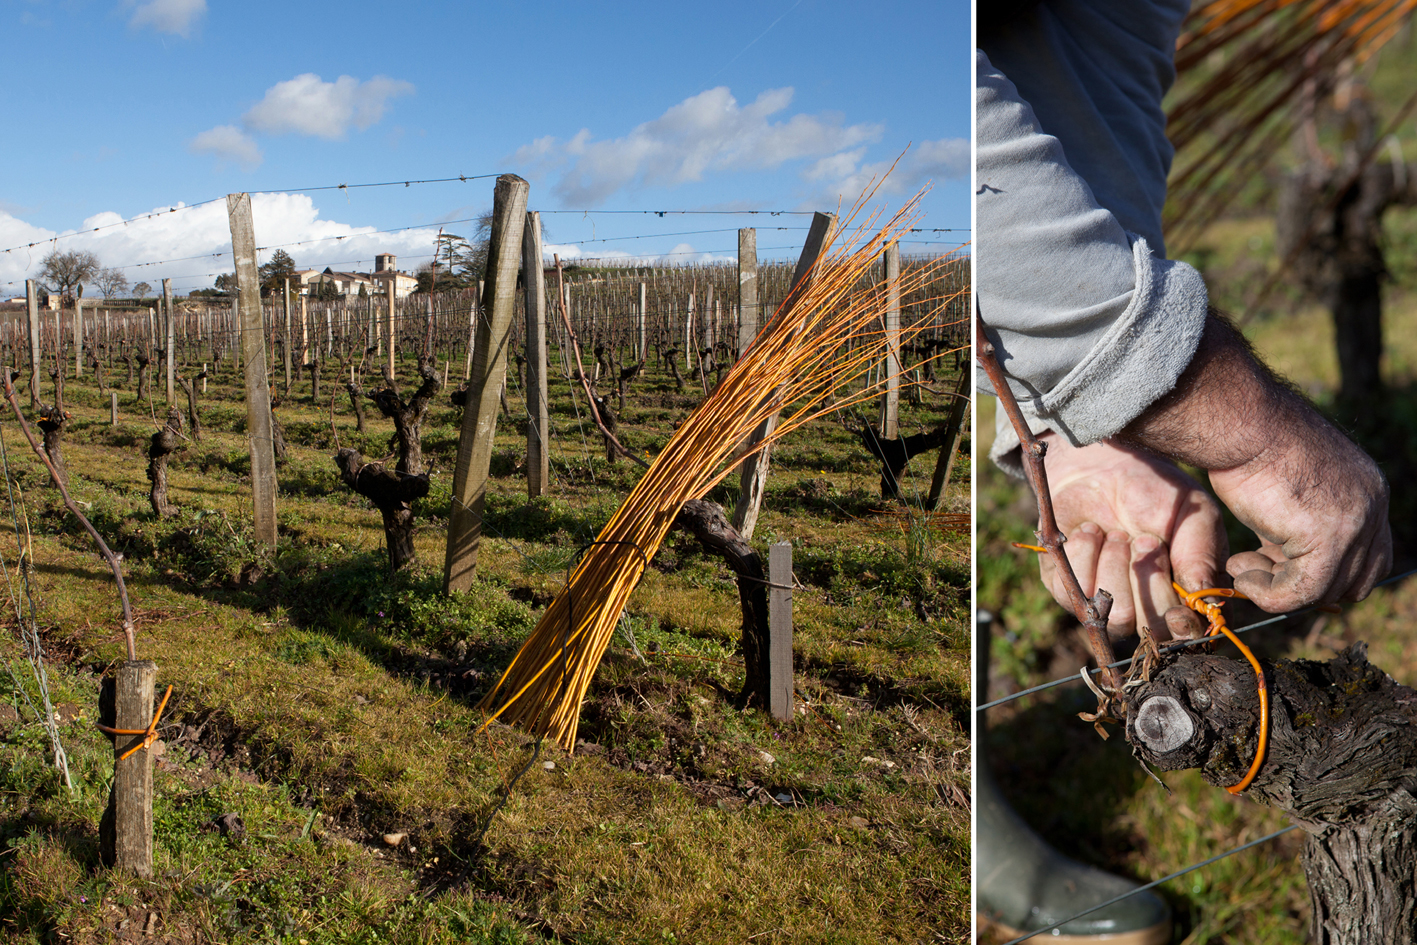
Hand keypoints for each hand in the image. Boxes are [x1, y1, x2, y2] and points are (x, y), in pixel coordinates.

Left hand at [1038, 434, 1225, 639]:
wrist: (1099, 465)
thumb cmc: (1155, 491)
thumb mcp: (1193, 515)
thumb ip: (1201, 557)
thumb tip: (1206, 603)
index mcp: (1186, 594)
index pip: (1191, 636)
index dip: (1185, 630)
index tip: (1178, 612)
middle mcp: (1147, 607)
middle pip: (1153, 631)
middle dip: (1150, 581)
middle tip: (1145, 540)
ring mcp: (1106, 603)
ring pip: (1117, 615)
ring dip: (1117, 565)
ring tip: (1117, 534)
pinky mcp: (1067, 590)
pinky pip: (1075, 593)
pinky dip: (1086, 554)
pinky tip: (1091, 532)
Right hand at [1208, 413, 1389, 609]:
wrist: (1241, 424)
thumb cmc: (1249, 444)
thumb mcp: (1288, 488)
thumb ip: (1300, 522)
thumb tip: (1284, 560)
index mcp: (1368, 491)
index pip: (1370, 557)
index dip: (1327, 573)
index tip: (1277, 564)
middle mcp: (1371, 508)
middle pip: (1355, 580)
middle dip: (1304, 585)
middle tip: (1256, 566)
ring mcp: (1354, 524)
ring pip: (1325, 590)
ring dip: (1278, 589)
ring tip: (1240, 567)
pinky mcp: (1327, 539)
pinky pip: (1301, 591)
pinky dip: (1268, 594)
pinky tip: (1240, 572)